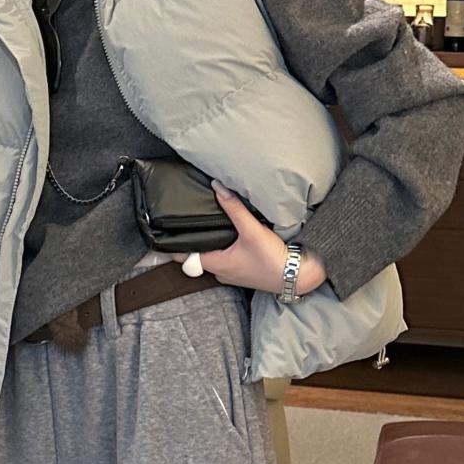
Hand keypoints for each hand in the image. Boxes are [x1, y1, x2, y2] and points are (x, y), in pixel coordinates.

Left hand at [171, 184, 326, 295]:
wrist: (298, 277)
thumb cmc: (273, 260)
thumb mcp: (252, 230)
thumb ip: (234, 208)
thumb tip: (217, 187)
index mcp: (216, 264)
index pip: (184, 257)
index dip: (173, 245)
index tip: (164, 233)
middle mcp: (221, 272)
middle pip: (198, 255)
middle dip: (194, 240)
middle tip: (187, 222)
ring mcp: (233, 274)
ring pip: (213, 257)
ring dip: (211, 244)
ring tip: (209, 225)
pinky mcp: (245, 272)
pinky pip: (228, 259)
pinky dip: (225, 248)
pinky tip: (232, 236)